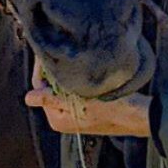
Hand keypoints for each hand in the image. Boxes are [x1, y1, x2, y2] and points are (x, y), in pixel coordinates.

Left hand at [24, 59, 149, 136]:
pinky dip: (78, 78)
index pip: (41, 87)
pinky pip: (76, 87)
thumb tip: (28, 98)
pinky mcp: (88, 105)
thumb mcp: (80, 102)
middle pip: (51, 85)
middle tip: (61, 48)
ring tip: (73, 55)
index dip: (42, 68)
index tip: (46, 50)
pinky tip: (84, 66)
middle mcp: (63, 116)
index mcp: (57, 119)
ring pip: (64, 84)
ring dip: (67, 72)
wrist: (139, 116)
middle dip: (55, 68)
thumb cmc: (112, 110)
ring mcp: (75, 110)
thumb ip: (52, 99)